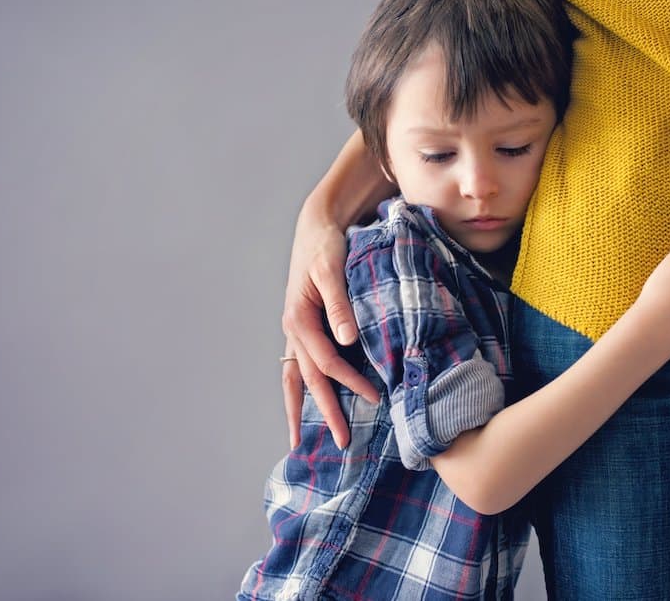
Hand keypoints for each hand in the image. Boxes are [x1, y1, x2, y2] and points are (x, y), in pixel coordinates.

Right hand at [281, 200, 379, 449]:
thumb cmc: (326, 246)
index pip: (325, 362)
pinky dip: (303, 389)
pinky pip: (300, 366)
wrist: (316, 227)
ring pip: (295, 378)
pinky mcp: (304, 329)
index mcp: (299, 319)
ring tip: (301, 441)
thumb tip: (346, 340)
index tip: (375, 397)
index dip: (349, 382)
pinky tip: (308, 406)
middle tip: (341, 443)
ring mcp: (296, 332)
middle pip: (307, 380)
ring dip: (301, 409)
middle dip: (324, 412)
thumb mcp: (332, 270)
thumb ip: (339, 304)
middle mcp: (294, 330)